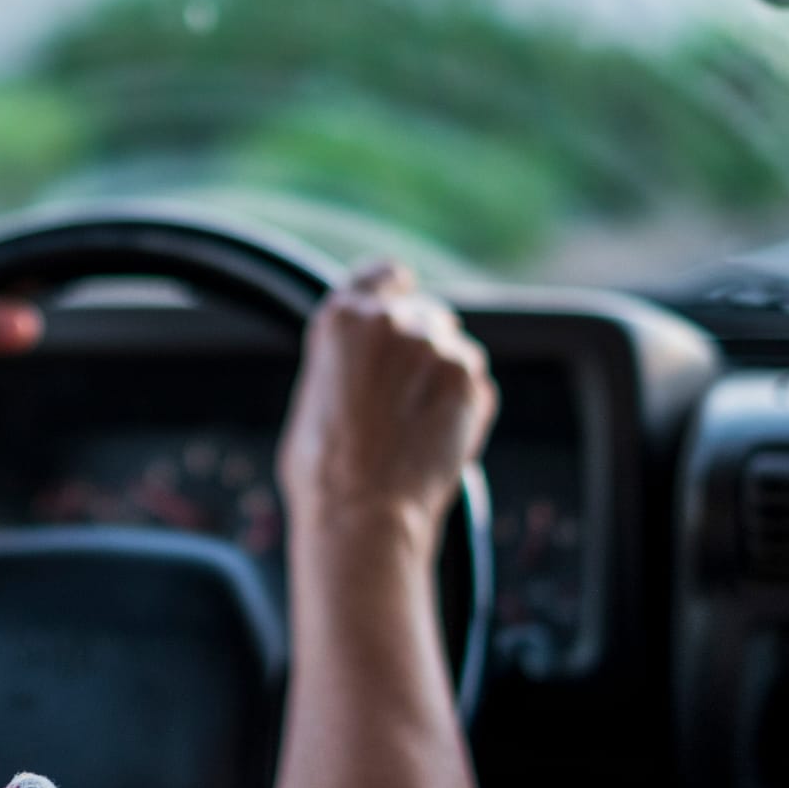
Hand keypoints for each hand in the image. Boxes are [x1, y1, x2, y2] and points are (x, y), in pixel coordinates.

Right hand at [277, 261, 495, 537]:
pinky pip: (474, 383)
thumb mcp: (314, 397)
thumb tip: (363, 365)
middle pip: (426, 314)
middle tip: (407, 399)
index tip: (406, 291)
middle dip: (424, 347)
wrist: (362, 511)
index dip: (396, 286)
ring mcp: (432, 345)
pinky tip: (439, 439)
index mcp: (340, 319)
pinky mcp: (466, 377)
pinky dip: (464, 406)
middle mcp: (388, 320)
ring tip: (418, 429)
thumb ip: (344, 363)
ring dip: (445, 379)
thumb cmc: (324, 471)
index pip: (382, 276)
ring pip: (455, 349)